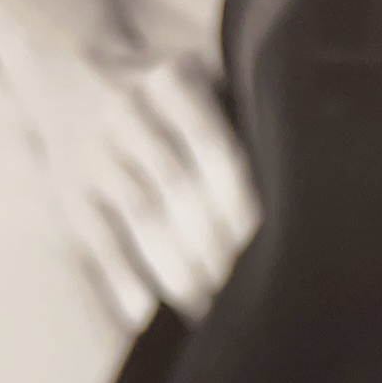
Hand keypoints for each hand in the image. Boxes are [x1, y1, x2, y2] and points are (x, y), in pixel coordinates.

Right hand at [0, 0, 257, 332]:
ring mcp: (92, 154)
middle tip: (258, 296)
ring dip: (182, 275)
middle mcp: (127, 112)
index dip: (244, 203)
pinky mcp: (67, 193)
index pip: (217, 148)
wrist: (70, 64)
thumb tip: (314, 186)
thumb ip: (253, 119)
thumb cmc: (178, 95)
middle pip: (180, 192)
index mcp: (173, 82)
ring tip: (217, 316)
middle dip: (221, 250)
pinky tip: (147, 318)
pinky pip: (93, 243)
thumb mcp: (213, 80)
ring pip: (143, 222)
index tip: (277, 248)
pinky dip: (119, 283)